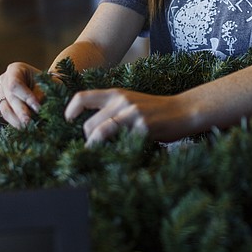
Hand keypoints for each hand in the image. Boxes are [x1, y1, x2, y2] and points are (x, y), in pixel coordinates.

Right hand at [0, 62, 44, 127]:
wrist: (46, 86)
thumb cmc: (48, 82)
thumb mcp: (49, 84)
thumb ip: (42, 93)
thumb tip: (36, 107)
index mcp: (15, 69)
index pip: (16, 84)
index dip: (25, 97)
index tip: (38, 108)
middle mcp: (4, 80)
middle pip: (10, 98)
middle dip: (21, 112)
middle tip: (30, 123)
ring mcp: (1, 93)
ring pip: (5, 109)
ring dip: (17, 120)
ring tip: (29, 129)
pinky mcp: (2, 106)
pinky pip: (6, 116)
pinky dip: (16, 123)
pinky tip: (26, 130)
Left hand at [64, 88, 189, 145]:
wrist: (183, 110)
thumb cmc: (155, 110)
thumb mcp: (131, 103)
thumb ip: (113, 110)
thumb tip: (92, 131)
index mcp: (116, 94)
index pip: (83, 97)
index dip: (70, 110)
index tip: (68, 122)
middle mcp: (121, 101)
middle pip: (89, 124)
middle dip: (88, 140)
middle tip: (93, 149)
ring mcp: (131, 114)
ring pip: (99, 132)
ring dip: (94, 148)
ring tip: (96, 156)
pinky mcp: (142, 127)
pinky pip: (120, 143)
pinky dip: (114, 152)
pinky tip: (119, 157)